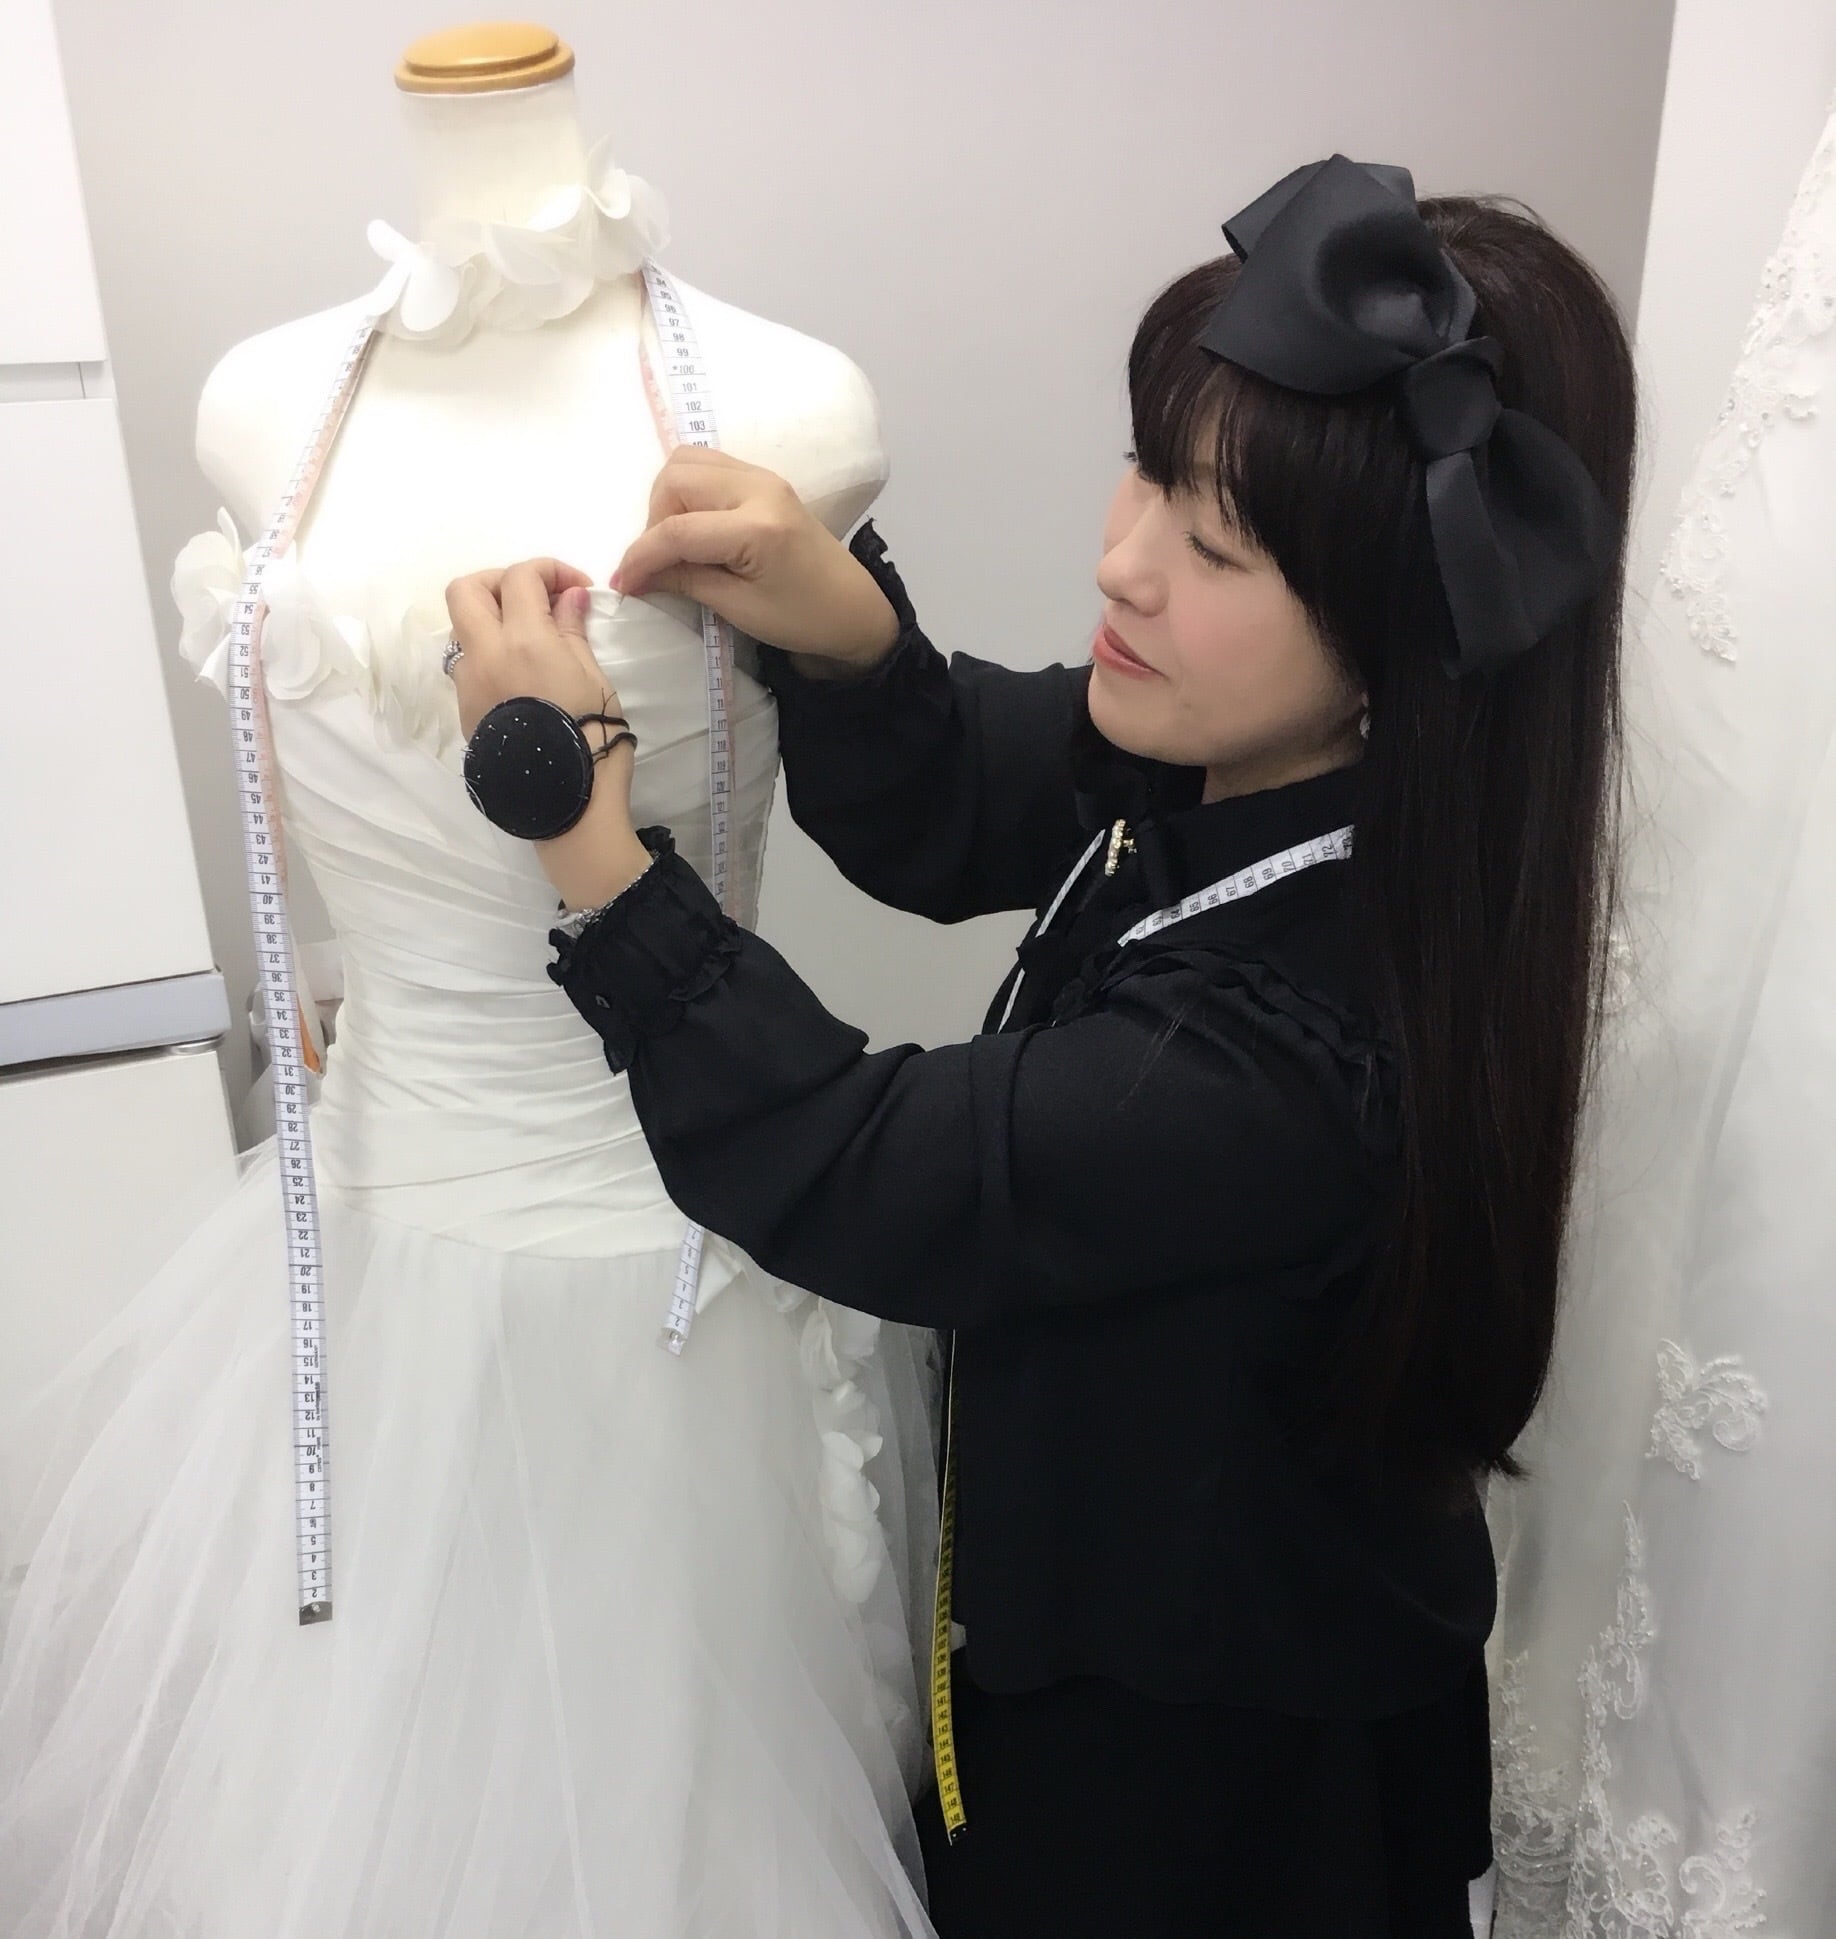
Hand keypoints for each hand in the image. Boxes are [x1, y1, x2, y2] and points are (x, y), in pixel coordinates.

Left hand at [444, 557, 603, 736]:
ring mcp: (468, 683)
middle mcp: (484, 654)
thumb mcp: (593, 676)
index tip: (577, 589)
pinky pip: (468, 665)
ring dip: (491, 619)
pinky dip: (490, 654)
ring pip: (462, 628)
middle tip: (533, 597)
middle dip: (500, 581)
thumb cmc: (592, 735)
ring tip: (528, 638)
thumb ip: (572, 629)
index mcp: (523, 640)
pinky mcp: (465, 709)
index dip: (550, 570)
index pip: (521, 577)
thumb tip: (569, 596)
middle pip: (466, 590)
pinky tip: (520, 674)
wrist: (566, 799)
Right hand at [610, 448, 899, 673]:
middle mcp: (760, 487)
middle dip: (654, 521)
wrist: (853, 610)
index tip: (622, 584)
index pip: (678, 529)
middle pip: (676, 479)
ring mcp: (763, 477)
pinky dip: (688, 491)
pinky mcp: (764, 479)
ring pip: (688, 462)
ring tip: (675, 544)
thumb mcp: (739, 608)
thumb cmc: (802, 619)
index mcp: (758, 527)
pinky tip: (694, 527)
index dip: (641, 557)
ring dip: (668, 500)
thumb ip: (685, 581)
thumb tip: (637, 573)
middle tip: (660, 563)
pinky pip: (709, 466)